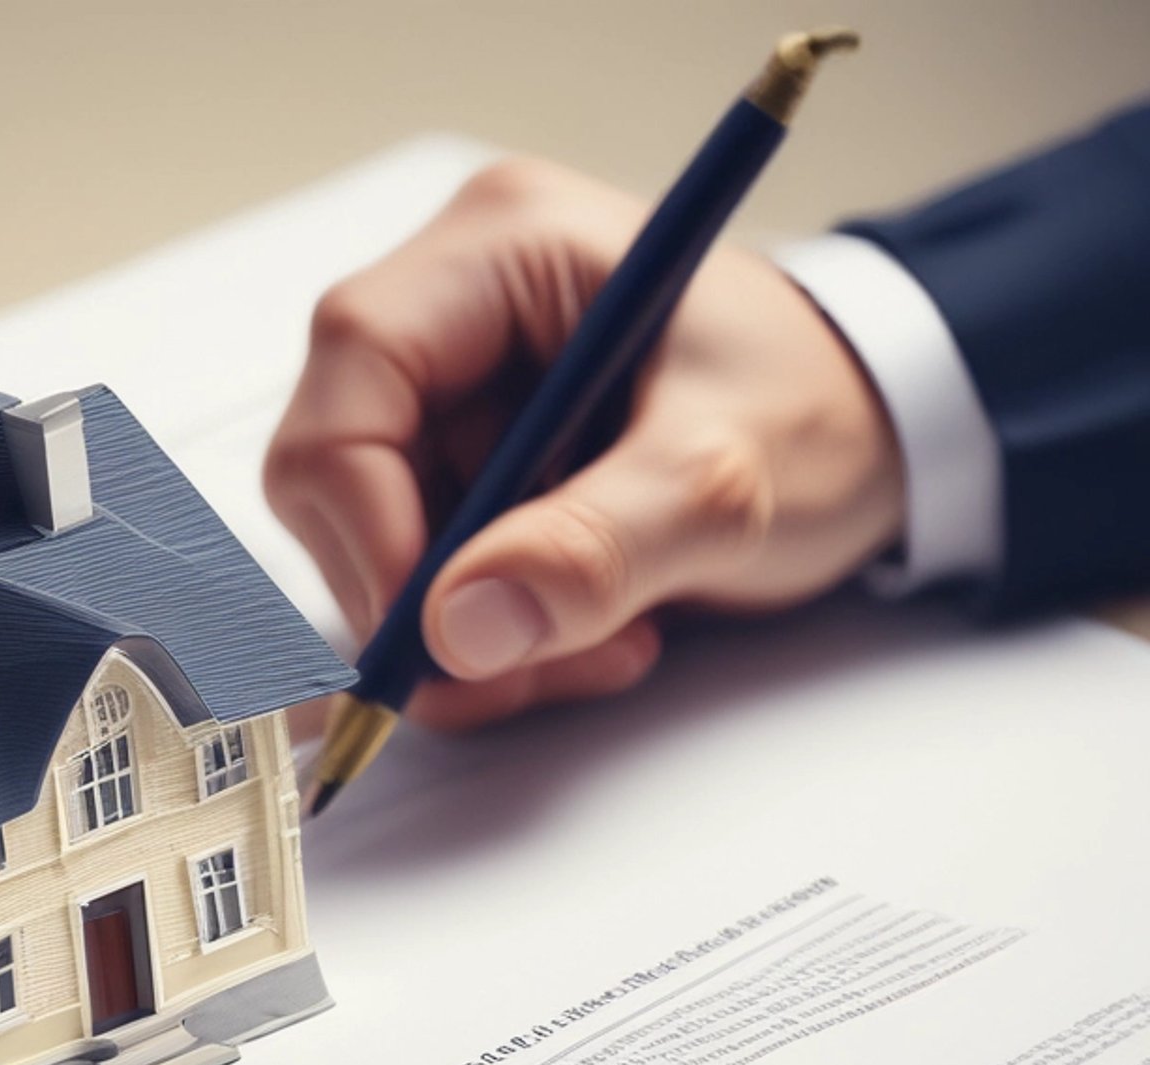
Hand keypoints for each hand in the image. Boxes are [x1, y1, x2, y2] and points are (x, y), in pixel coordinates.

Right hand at [264, 157, 906, 728]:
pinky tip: (581, 635)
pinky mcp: (461, 469)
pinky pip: (417, 580)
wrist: (879, 434)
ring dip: (463, 638)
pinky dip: (485, 638)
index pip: (356, 366)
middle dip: (421, 600)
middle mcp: (453, 310)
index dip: (366, 513)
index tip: (432, 630)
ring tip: (593, 648)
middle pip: (338, 471)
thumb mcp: (729, 480)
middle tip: (523, 663)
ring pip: (370, 546)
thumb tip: (456, 633)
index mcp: (500, 248)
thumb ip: (599, 549)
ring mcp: (451, 395)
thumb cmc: (822, 411)